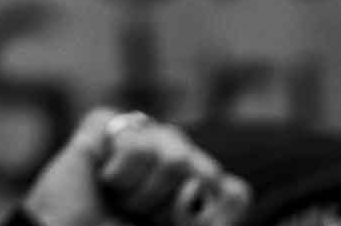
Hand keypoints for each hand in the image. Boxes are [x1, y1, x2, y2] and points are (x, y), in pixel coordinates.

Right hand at [22, 110, 250, 225]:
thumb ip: (218, 220)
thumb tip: (236, 186)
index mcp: (194, 191)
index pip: (233, 191)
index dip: (209, 215)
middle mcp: (172, 159)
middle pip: (204, 170)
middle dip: (171, 206)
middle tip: (141, 218)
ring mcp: (140, 138)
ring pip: (174, 153)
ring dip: (143, 191)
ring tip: (120, 199)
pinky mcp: (105, 125)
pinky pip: (135, 138)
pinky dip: (120, 171)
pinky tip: (104, 179)